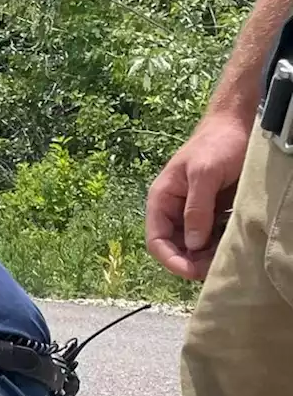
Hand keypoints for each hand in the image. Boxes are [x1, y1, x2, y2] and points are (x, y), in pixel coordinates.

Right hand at [145, 112, 250, 280]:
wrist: (238, 124)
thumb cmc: (217, 144)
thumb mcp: (204, 175)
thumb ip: (196, 209)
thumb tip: (192, 243)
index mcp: (162, 199)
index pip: (156, 240)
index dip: (171, 260)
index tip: (193, 271)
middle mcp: (174, 209)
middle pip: (175, 247)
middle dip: (192, 261)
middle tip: (215, 267)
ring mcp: (194, 211)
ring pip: (194, 245)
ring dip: (207, 255)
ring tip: (226, 255)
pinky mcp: (213, 211)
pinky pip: (212, 235)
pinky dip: (220, 244)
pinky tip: (233, 243)